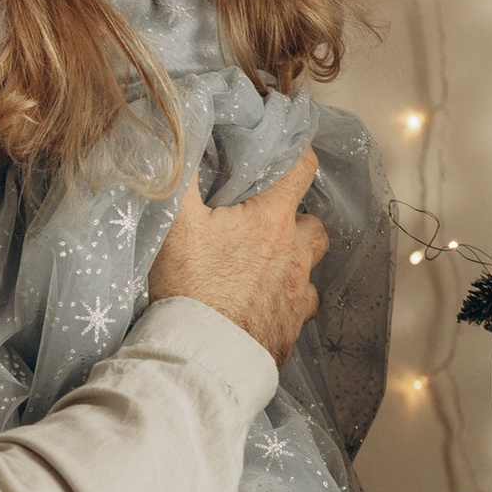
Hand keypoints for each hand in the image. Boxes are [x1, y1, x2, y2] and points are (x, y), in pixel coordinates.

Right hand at [149, 150, 326, 366]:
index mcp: (272, 222)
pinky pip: (296, 313)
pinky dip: (283, 307)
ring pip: (310, 273)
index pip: (304, 169)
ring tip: (263, 270)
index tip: (287, 153)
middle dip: (297, 222)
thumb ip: (183, 176)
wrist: (202, 358)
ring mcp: (297, 298)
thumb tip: (185, 133)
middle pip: (315, 226)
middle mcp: (295, 257)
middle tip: (267, 225)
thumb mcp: (176, 223)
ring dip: (294, 266)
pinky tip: (260, 310)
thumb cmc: (190, 288)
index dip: (298, 154)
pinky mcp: (288, 333)